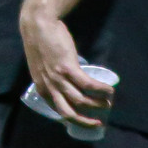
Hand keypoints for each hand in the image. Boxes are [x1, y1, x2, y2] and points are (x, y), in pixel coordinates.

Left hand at [20, 9, 112, 126]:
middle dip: (85, 121)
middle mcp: (48, 86)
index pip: (57, 110)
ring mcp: (57, 78)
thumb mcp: (41, 67)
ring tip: (107, 103)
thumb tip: (66, 87)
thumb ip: (50, 78)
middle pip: (68, 112)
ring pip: (80, 100)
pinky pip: (88, 84)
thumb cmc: (41, 43)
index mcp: (41, 87)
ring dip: (97, 105)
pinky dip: (100, 90)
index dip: (73, 118)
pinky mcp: (67, 67)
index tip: (85, 119)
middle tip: (98, 123)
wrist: (38, 24)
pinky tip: (109, 90)